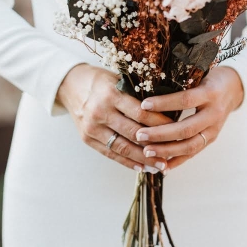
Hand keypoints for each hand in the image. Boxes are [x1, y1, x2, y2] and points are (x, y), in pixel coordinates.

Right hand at [57, 64, 173, 172]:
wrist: (70, 85)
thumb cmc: (101, 81)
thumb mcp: (119, 79)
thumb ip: (138, 93)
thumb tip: (169, 108)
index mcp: (111, 94)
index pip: (140, 113)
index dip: (160, 124)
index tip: (176, 129)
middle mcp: (100, 112)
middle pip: (133, 133)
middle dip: (155, 145)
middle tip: (173, 153)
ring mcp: (92, 128)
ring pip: (123, 148)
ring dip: (144, 160)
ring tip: (161, 167)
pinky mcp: (87, 139)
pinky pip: (111, 154)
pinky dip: (128, 162)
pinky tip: (142, 167)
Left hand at [133, 66, 244, 170]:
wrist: (234, 88)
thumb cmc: (208, 78)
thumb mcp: (198, 74)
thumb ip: (180, 83)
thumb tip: (149, 88)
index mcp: (210, 94)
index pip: (185, 100)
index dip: (164, 103)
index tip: (143, 105)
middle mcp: (214, 114)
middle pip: (186, 129)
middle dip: (161, 134)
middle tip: (139, 135)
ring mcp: (214, 129)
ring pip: (190, 145)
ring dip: (166, 151)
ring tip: (146, 152)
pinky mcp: (212, 139)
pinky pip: (193, 153)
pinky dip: (177, 161)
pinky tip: (161, 166)